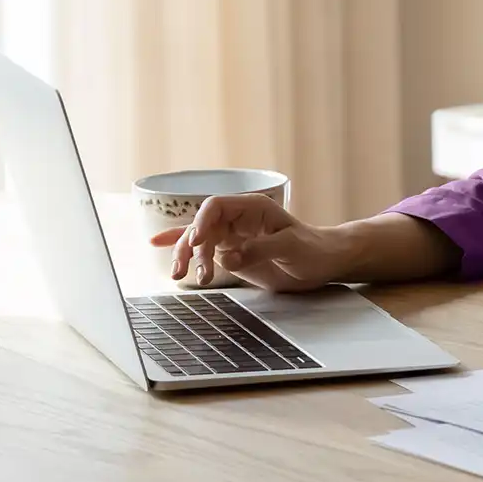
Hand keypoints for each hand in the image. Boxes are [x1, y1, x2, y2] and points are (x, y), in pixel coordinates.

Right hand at [147, 193, 350, 292]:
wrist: (324, 263)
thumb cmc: (313, 249)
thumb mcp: (292, 248)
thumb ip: (260, 250)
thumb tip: (227, 257)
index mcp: (253, 208)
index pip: (216, 206)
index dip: (202, 221)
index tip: (197, 241)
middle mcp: (238, 219)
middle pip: (202, 225)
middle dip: (191, 246)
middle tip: (189, 271)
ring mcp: (233, 236)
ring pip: (199, 240)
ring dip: (186, 255)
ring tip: (179, 275)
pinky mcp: (231, 253)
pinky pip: (203, 250)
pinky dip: (182, 248)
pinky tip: (158, 244)